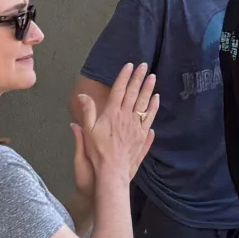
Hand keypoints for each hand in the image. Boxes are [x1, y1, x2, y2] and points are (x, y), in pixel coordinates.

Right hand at [70, 61, 157, 186]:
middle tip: (144, 66)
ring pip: (144, 103)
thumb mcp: (88, 131)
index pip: (119, 90)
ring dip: (149, 89)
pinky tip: (156, 99)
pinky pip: (150, 117)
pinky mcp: (143, 135)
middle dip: (138, 78)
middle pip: (133, 93)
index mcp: (112, 113)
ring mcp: (136, 126)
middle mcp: (126, 117)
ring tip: (152, 77)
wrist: (112, 171)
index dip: (124, 77)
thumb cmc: (97, 153)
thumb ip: (87, 111)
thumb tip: (82, 95)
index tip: (129, 66)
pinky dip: (154, 107)